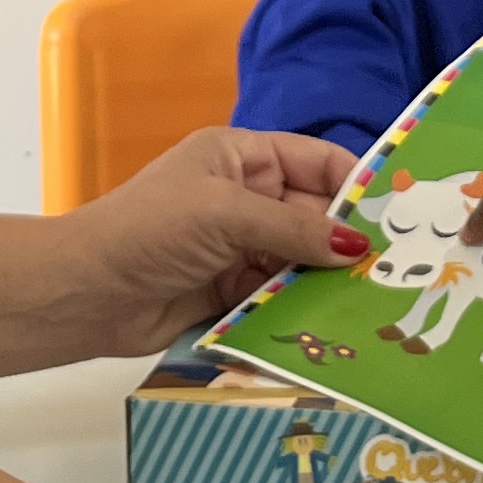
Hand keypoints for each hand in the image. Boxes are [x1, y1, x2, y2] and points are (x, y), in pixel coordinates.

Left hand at [61, 128, 370, 353]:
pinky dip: (301, 308)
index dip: (354, 184)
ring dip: (327, 279)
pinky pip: (280, 295)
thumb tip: (357, 244)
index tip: (397, 215)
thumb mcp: (225, 215)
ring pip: (301, 260)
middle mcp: (243, 198)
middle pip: (314, 214)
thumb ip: (294, 228)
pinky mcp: (231, 292)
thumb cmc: (149, 231)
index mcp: (240, 158)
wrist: (85, 293)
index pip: (315, 161)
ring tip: (373, 301)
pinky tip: (333, 324)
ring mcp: (237, 247)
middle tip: (396, 269)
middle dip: (346, 240)